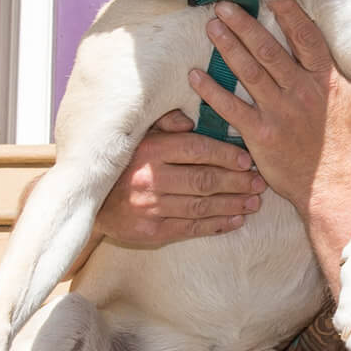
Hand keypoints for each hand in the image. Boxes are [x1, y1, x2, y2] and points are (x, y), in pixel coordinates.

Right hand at [94, 110, 266, 246]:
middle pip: (204, 180)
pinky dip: (216, 225)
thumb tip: (192, 119)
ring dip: (233, 204)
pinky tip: (236, 220)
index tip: (247, 159)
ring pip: (202, 206)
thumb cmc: (122, 165)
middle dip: (237, 182)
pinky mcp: (152, 231)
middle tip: (260, 182)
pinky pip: (191, 228)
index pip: (196, 150)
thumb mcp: (137, 135)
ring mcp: (151, 208)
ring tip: (254, 202)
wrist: (90, 203)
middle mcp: (150, 179)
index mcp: (150, 150)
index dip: (226, 154)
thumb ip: (164, 122)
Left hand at [190, 0, 350, 216]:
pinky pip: (231, 108)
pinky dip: (212, 90)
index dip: (288, 13)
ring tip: (211, 26)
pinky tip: (195, 74)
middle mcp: (300, 92)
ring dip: (227, 47)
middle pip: (268, 50)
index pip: (305, 37)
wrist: (334, 188)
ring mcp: (278, 113)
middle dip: (244, 24)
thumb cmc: (350, 144)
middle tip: (224, 4)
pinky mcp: (259, 135)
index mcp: (324, 80)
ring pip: (248, 72)